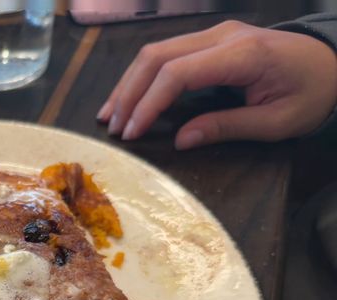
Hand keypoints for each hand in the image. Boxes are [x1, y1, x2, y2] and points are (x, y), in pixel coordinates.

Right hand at [97, 20, 336, 148]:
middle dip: (129, 93)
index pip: (177, 74)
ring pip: (156, 51)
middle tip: (113, 128)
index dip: (148, 104)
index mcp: (241, 54)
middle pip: (157, 56)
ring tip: (110, 115)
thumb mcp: (277, 121)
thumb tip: (181, 140)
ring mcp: (214, 34)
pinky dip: (142, 77)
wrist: (334, 61)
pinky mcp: (210, 41)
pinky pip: (166, 54)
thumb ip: (227, 127)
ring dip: (128, 84)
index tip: (131, 133)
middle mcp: (222, 36)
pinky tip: (128, 98)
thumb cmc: (311, 93)